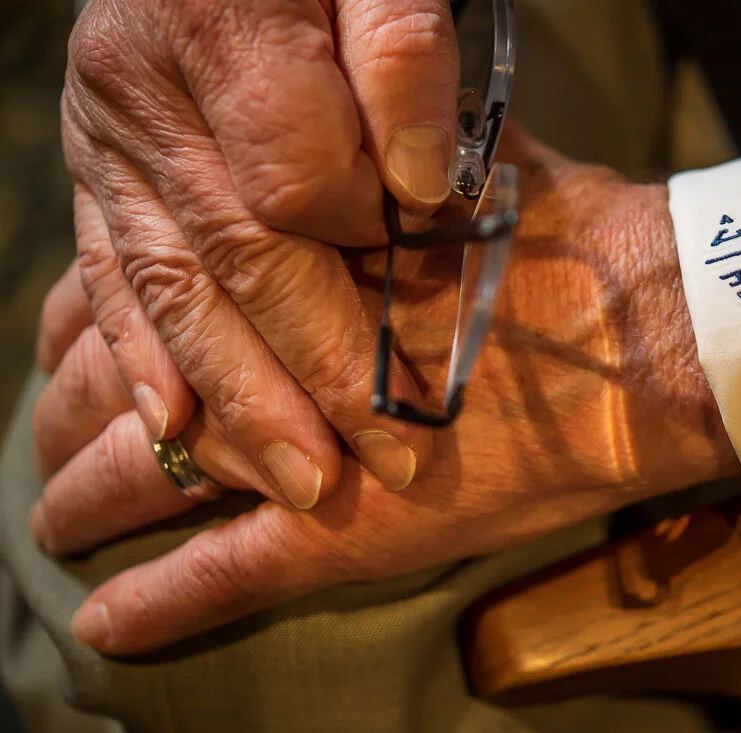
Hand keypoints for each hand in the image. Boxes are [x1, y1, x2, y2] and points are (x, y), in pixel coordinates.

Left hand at [32, 128, 738, 654]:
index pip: (149, 301)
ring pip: (149, 484)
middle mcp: (267, 360)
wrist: (628, 342)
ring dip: (87, 501)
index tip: (63, 349)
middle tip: (45, 444)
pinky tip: (105, 625)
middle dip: (72, 420)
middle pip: (133, 393)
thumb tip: (394, 133)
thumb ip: (402, 167)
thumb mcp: (462, 182)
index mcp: (284, 275)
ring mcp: (298, 455)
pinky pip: (224, 578)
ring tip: (52, 521)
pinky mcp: (343, 537)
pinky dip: (160, 605)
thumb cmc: (557, 253)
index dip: (97, 330)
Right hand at [61, 0, 461, 502]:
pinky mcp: (96, 168)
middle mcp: (139, 93)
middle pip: (240, 261)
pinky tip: (178, 427)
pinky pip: (112, 279)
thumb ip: (403, 66)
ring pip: (173, 293)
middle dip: (321, 373)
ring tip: (304, 481)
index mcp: (214, 26)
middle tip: (388, 459)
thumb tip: (414, 193)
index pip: (304, 181)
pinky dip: (148, 359)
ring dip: (243, 400)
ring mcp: (105, 138)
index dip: (373, 240)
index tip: (429, 270)